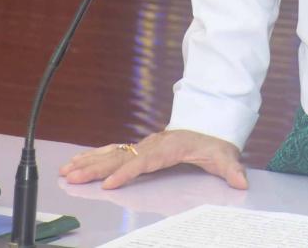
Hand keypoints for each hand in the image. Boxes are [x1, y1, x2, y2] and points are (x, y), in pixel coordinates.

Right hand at [59, 129, 248, 190]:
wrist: (209, 124)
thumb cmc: (213, 142)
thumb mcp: (224, 155)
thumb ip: (231, 168)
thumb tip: (241, 181)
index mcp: (167, 148)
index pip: (143, 161)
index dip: (126, 172)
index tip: (109, 184)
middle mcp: (150, 145)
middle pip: (118, 157)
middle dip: (94, 168)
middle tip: (72, 177)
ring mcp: (141, 146)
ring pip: (110, 154)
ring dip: (87, 163)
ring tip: (65, 171)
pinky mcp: (137, 149)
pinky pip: (111, 153)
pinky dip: (92, 158)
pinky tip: (76, 164)